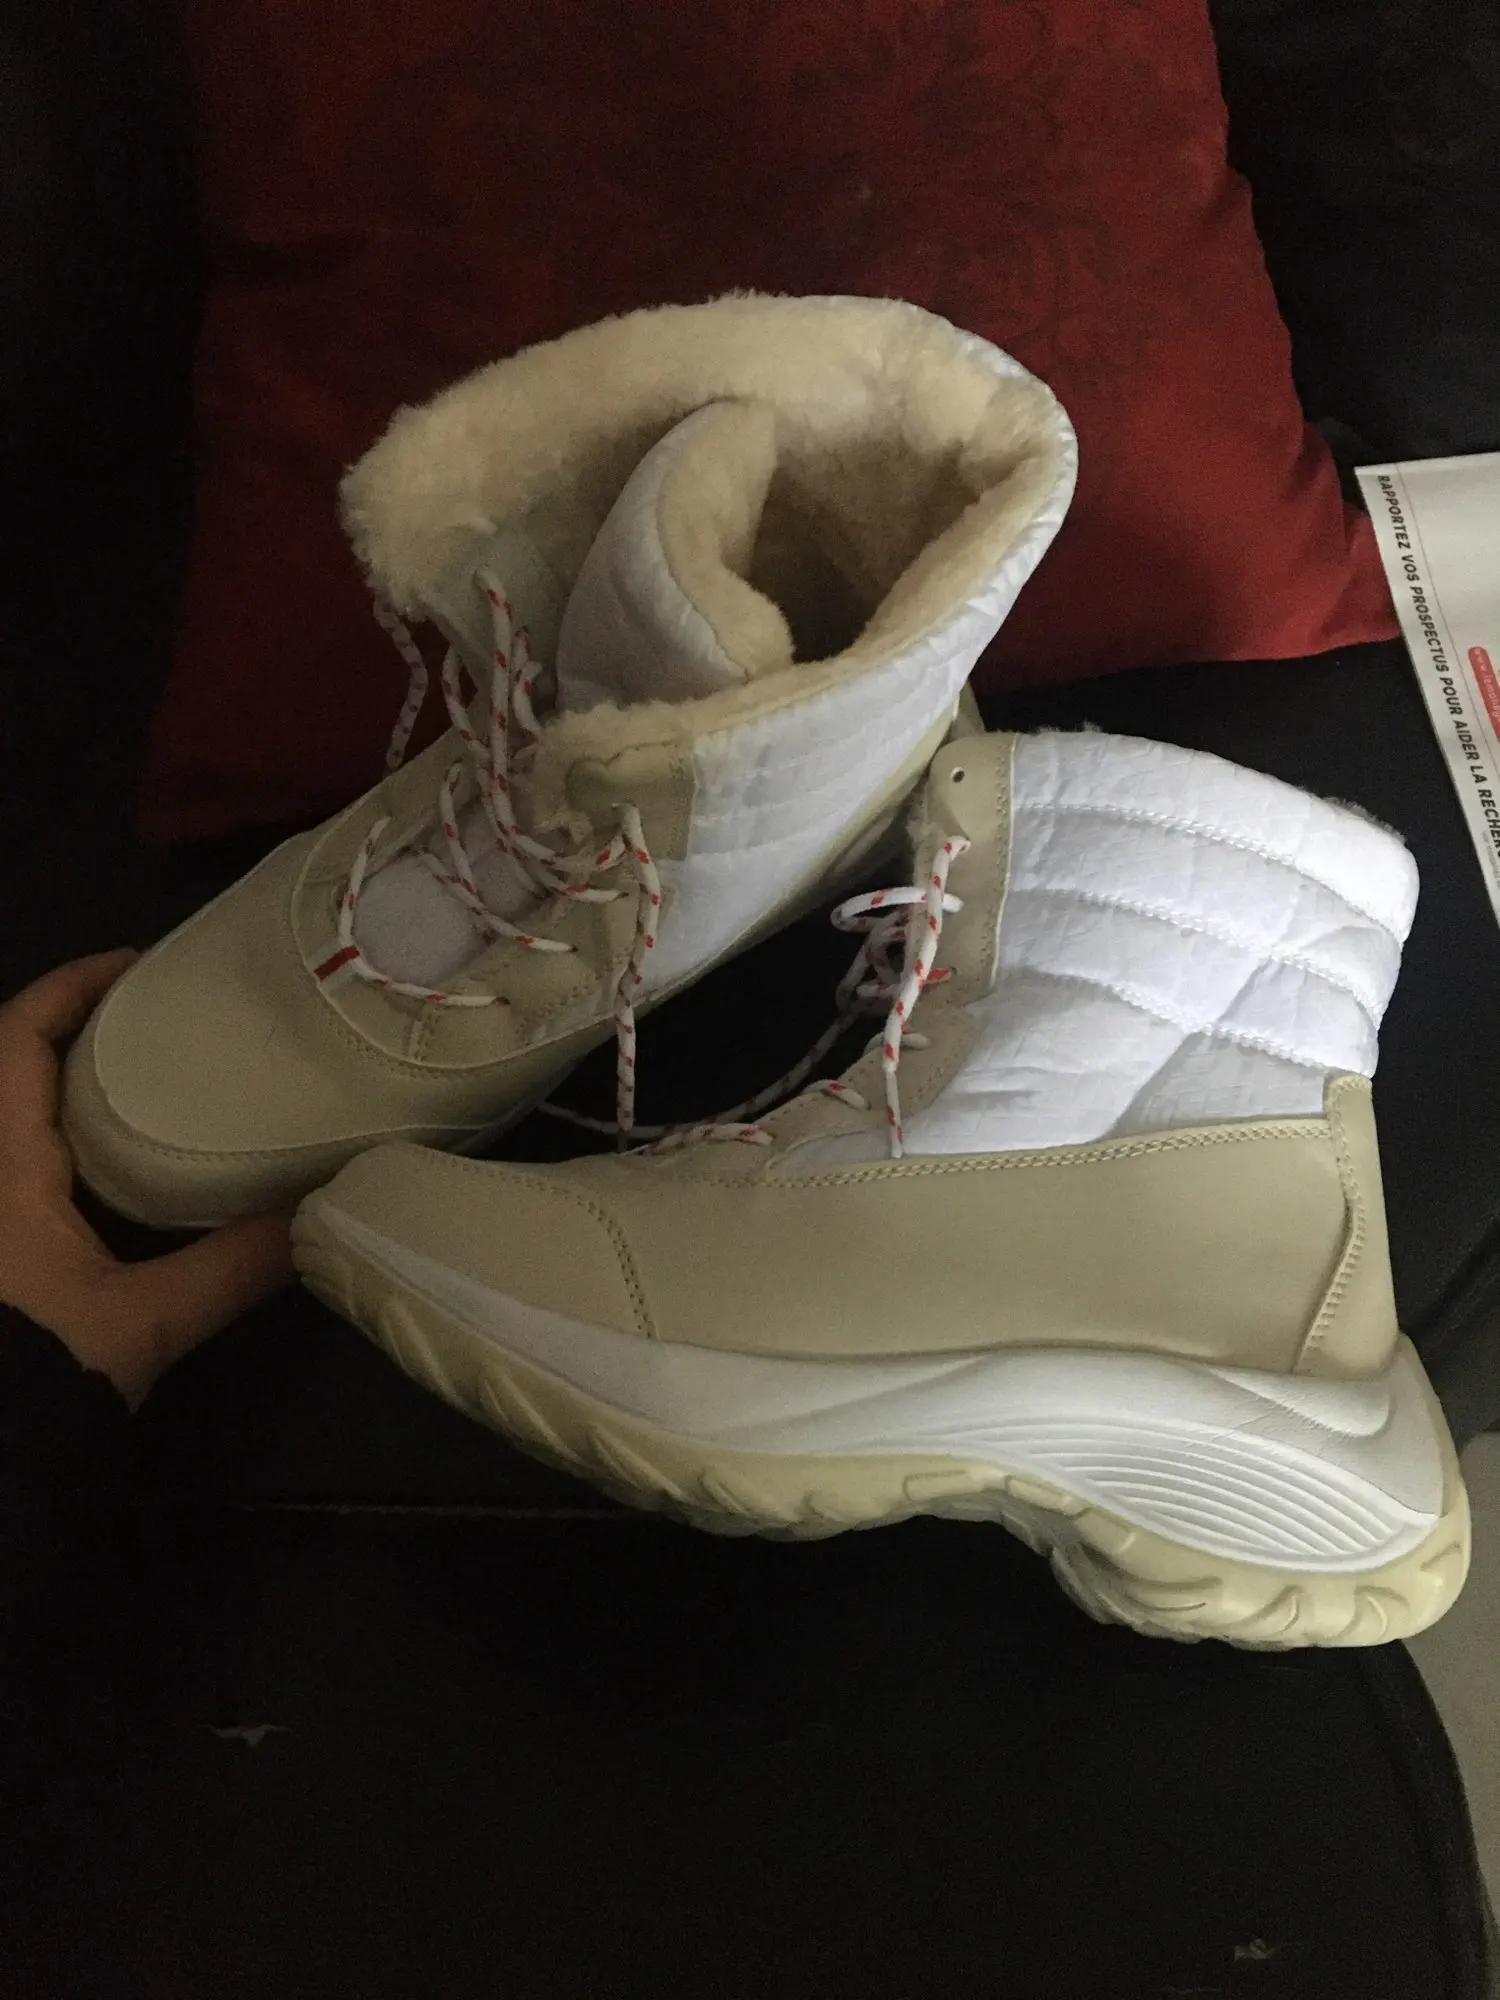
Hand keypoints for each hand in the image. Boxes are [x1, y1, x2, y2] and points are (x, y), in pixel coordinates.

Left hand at [0, 950, 297, 1408]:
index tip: (144, 964)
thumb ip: (232, 1267)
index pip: (17, 1035)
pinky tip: (117, 1169)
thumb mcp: (142, 1324)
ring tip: (153, 1082)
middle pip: (12, 1064)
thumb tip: (326, 1214)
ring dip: (70, 1088)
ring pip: (14, 1118)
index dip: (73, 984)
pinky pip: (19, 1164)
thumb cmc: (31, 1373)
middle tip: (168, 1022)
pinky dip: (62, 1143)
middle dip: (83, 1031)